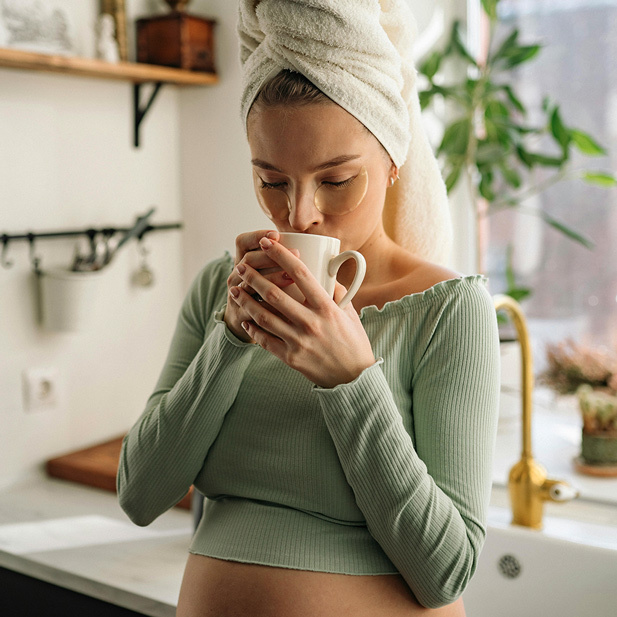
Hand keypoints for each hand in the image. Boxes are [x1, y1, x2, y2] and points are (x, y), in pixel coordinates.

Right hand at [224, 230, 293, 341]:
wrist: (245, 321)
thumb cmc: (267, 293)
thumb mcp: (269, 273)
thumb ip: (289, 263)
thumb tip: (326, 257)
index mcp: (244, 261)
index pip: (243, 241)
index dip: (257, 235)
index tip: (277, 235)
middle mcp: (236, 276)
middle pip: (247, 261)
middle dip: (271, 256)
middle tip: (297, 253)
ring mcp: (235, 295)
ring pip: (248, 285)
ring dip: (270, 278)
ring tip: (290, 278)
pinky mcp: (239, 315)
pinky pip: (251, 309)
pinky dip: (267, 306)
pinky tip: (284, 304)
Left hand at [228, 236, 375, 387]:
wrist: (354, 379)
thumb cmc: (353, 342)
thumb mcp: (350, 313)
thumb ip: (337, 292)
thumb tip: (326, 274)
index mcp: (327, 307)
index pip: (300, 273)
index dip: (281, 254)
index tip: (268, 242)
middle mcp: (311, 322)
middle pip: (274, 293)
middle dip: (254, 276)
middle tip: (241, 266)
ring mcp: (299, 341)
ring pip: (264, 316)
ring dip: (246, 300)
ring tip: (235, 289)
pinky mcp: (291, 358)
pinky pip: (265, 340)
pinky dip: (253, 328)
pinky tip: (245, 319)